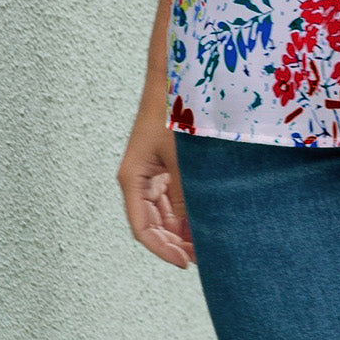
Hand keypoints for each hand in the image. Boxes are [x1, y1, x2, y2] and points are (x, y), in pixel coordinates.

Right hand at [117, 84, 195, 268]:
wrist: (173, 76)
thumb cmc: (173, 112)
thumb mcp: (181, 158)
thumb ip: (184, 194)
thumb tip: (189, 231)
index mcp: (133, 179)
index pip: (142, 229)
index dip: (162, 249)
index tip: (185, 263)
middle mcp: (137, 179)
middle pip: (152, 224)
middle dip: (174, 243)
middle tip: (203, 257)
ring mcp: (149, 172)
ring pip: (162, 213)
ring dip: (180, 230)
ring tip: (206, 244)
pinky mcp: (161, 163)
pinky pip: (169, 197)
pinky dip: (184, 211)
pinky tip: (202, 220)